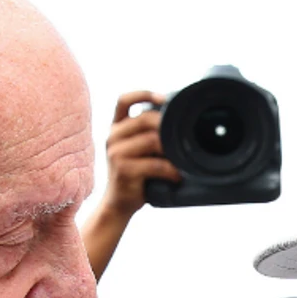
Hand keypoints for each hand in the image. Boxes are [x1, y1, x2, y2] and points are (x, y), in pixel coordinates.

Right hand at [99, 90, 182, 217]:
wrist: (118, 203)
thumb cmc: (135, 175)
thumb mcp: (136, 149)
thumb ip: (146, 134)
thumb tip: (177, 121)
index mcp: (116, 128)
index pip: (124, 100)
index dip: (143, 94)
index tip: (164, 98)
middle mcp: (113, 137)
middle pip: (144, 119)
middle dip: (167, 125)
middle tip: (183, 137)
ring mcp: (116, 153)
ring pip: (152, 140)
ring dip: (172, 150)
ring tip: (182, 160)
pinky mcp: (124, 170)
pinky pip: (155, 164)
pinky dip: (171, 170)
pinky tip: (177, 176)